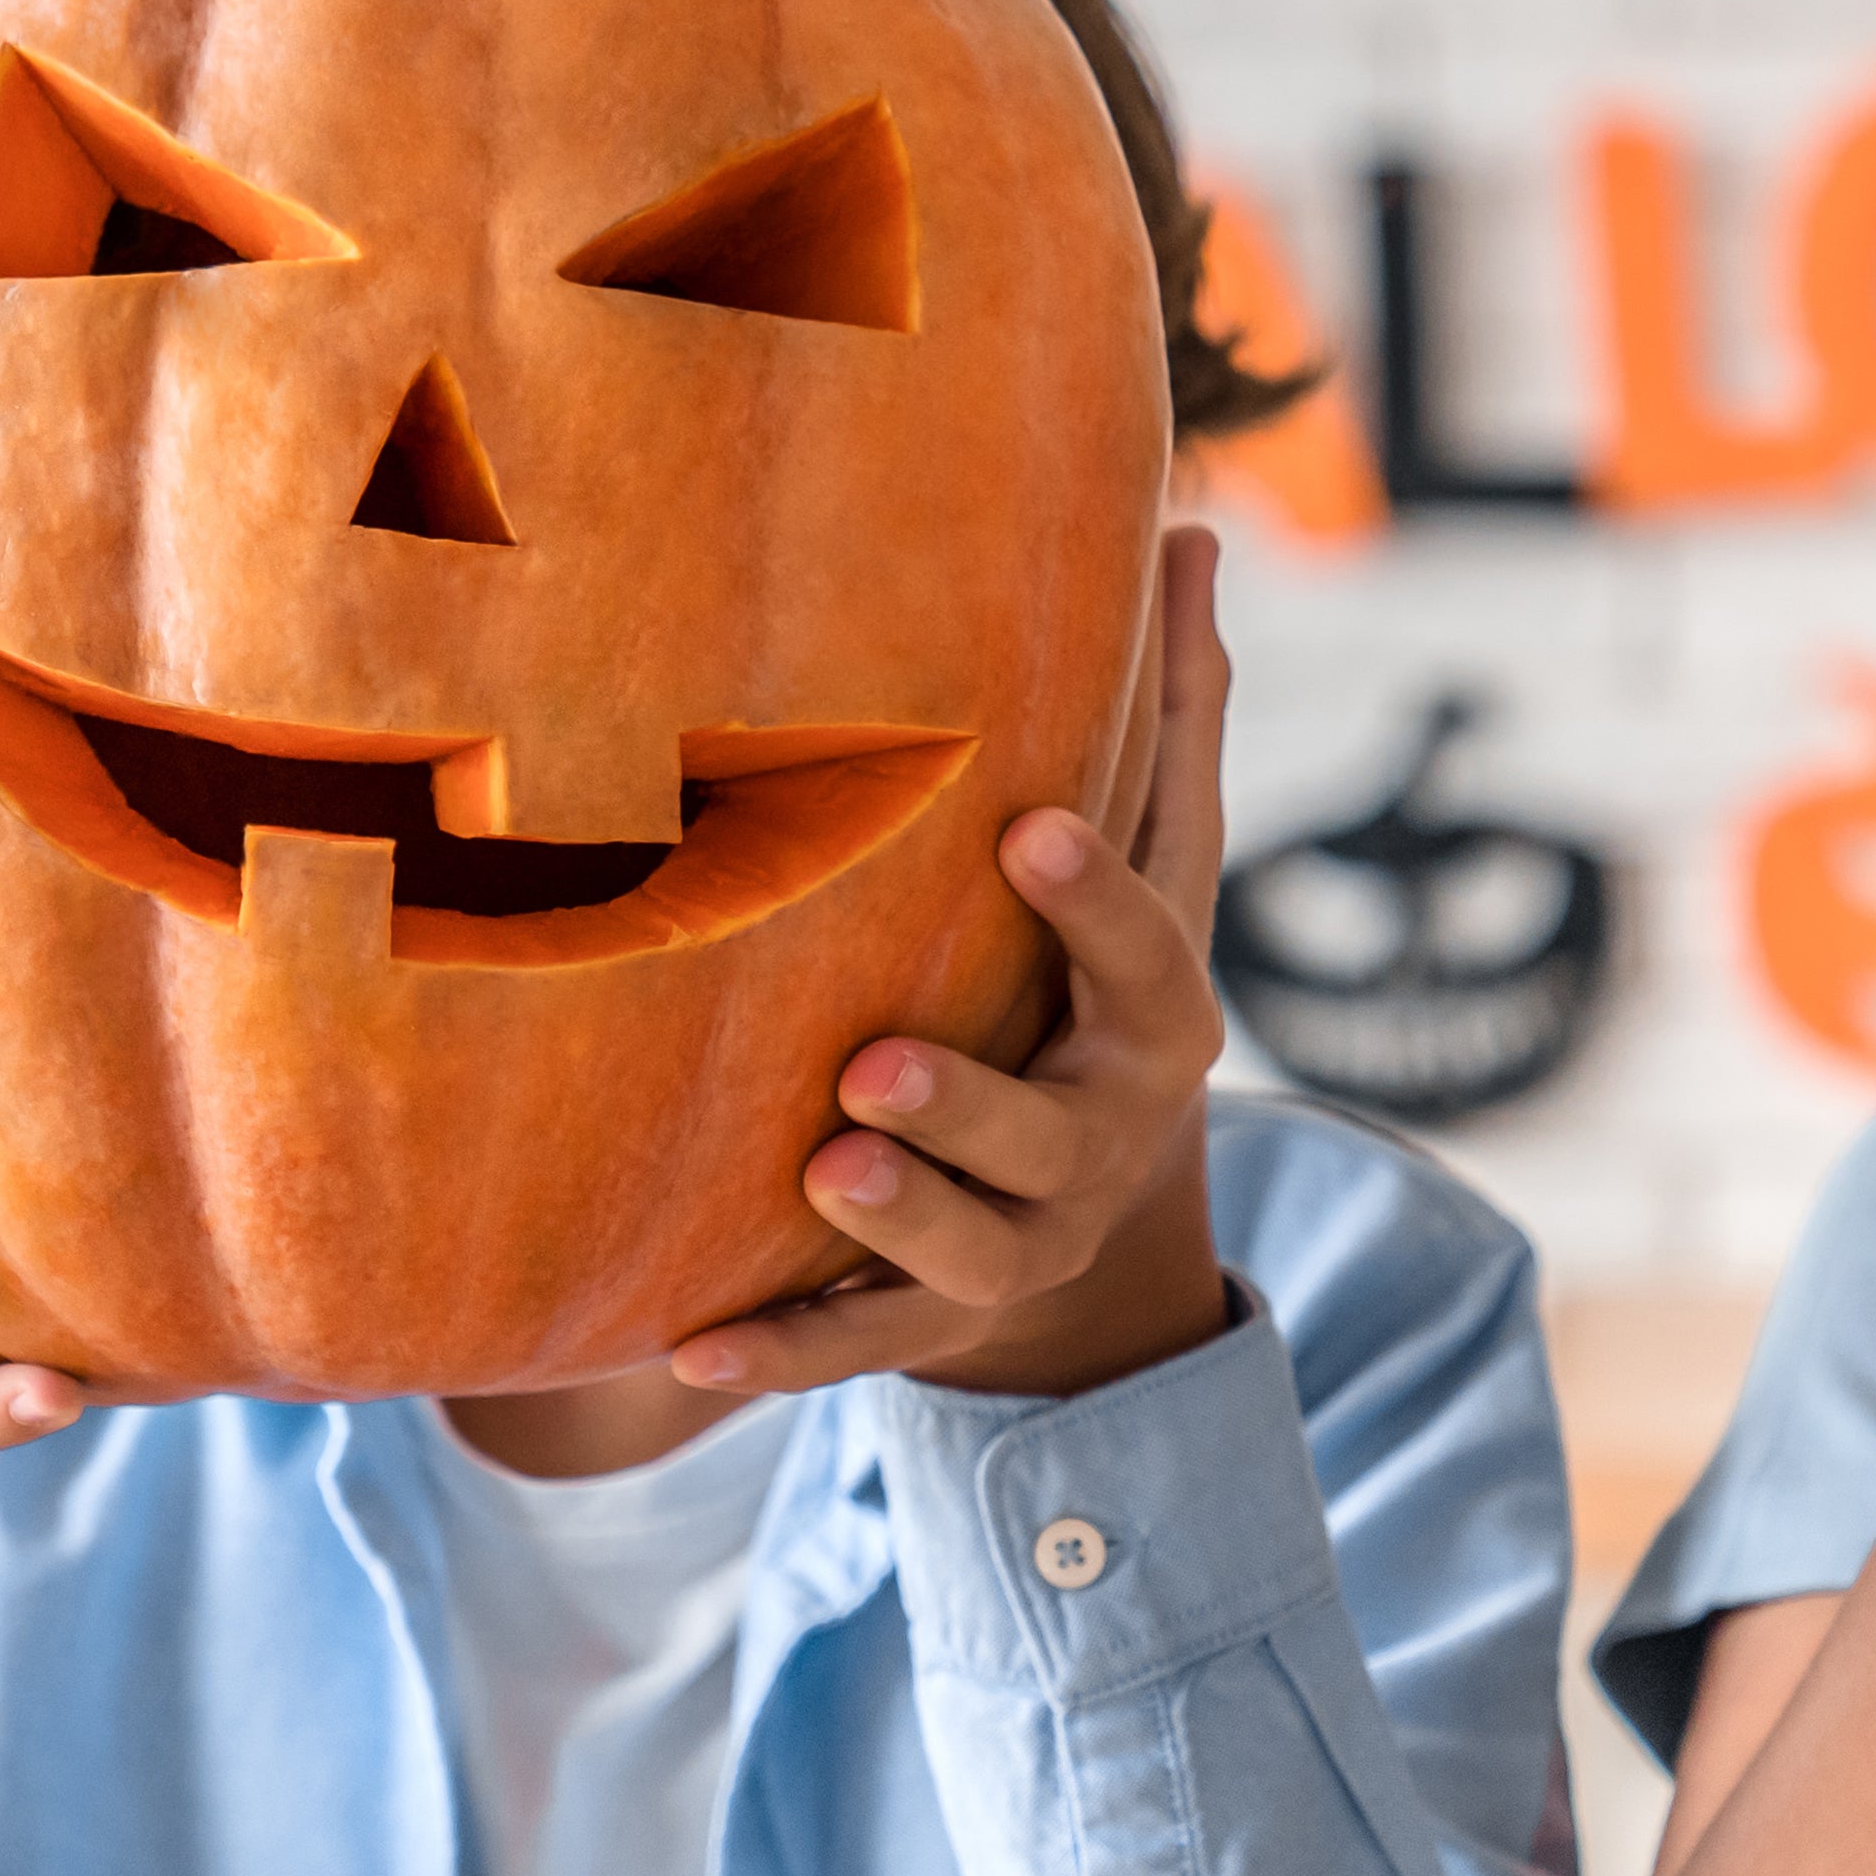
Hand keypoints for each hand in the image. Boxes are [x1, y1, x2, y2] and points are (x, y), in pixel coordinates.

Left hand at [666, 526, 1241, 1404]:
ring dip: (895, 1217)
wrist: (1097, 1213)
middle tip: (877, 1067)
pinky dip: (776, 1351)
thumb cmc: (1100, 984)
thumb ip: (1171, 717)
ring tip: (820, 1170)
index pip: (1151, 957)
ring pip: (963, 1253)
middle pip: (1049, 1133)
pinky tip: (679, 1349)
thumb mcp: (1156, 866)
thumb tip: (1195, 525)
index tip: (1028, 828)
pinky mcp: (935, 1317)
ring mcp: (1022, 1241)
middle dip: (970, 1106)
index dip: (1098, 901)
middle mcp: (1099, 1141)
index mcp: (1157, 1024)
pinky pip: (855, 1347)